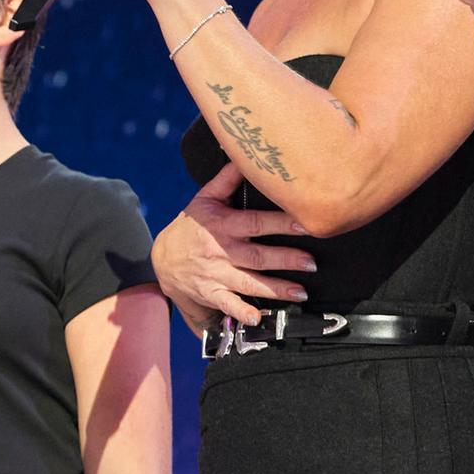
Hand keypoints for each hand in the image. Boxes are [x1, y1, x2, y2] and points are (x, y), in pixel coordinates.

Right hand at [152, 165, 317, 324]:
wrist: (163, 259)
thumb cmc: (191, 226)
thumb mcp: (205, 199)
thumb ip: (227, 180)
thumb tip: (244, 155)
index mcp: (222, 224)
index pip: (255, 223)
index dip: (280, 224)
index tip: (304, 225)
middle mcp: (220, 250)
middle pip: (257, 257)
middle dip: (285, 260)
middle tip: (311, 263)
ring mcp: (215, 274)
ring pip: (249, 283)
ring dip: (276, 289)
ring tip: (300, 292)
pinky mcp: (211, 293)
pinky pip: (228, 305)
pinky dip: (242, 313)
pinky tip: (259, 318)